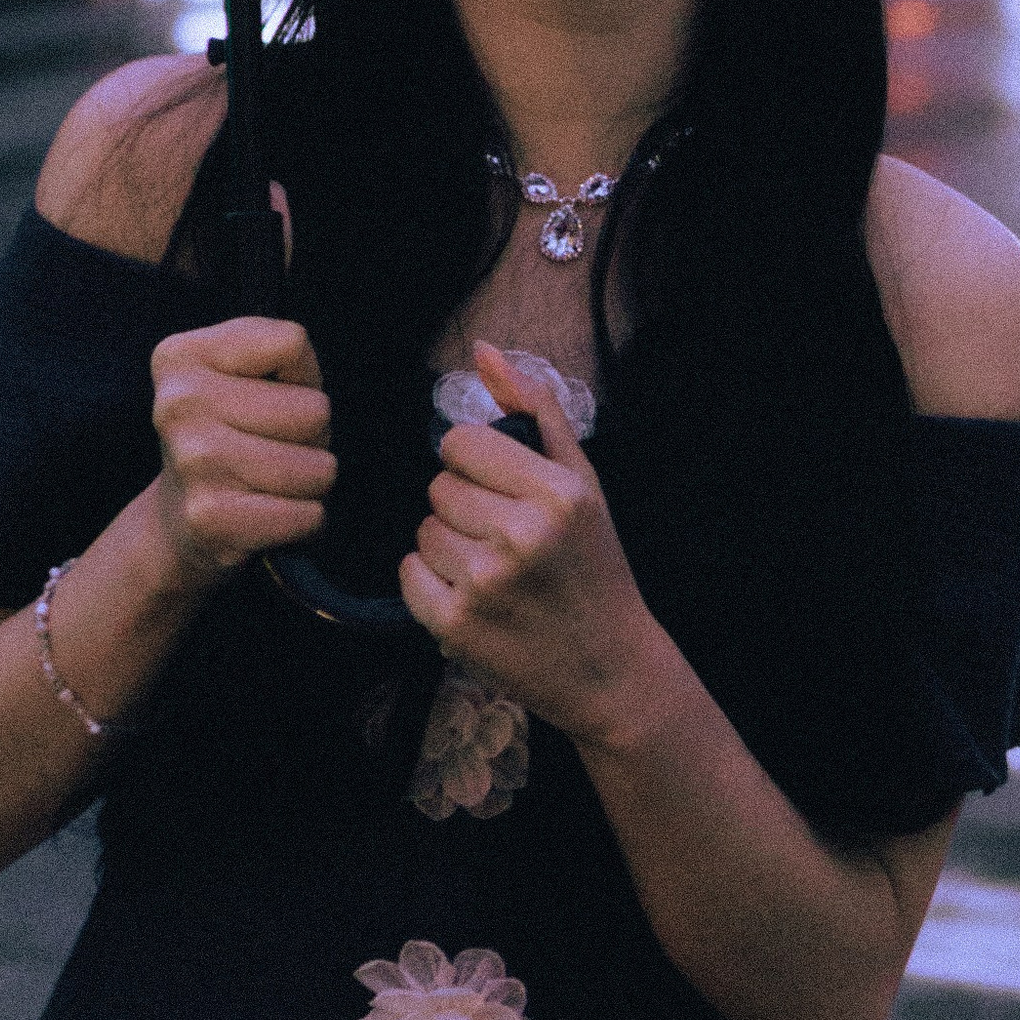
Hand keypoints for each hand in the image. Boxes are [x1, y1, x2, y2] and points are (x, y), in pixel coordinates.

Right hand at [147, 315, 334, 590]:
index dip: (301, 376)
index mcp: (181, 356)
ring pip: (319, 468)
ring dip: (310, 482)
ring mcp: (191, 461)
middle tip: (271, 448)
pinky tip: (268, 515)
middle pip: (315, 411)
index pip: (292, 343)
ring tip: (270, 481)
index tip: (268, 397)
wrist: (178, 520)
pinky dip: (305, 521)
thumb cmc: (234, 432)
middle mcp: (178, 404)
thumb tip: (314, 410)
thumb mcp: (249, 372)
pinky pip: (309, 515)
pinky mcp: (209, 517)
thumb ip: (287, 355)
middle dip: (311, 436)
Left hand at [402, 338, 669, 741]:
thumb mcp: (583, 481)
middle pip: (438, 487)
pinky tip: (470, 594)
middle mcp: (521, 534)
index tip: (503, 492)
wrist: (610, 668)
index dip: (475, 464)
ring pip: (423, 530)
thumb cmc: (595, 565)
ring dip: (448, 545)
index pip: (460, 442)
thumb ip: (534, 408)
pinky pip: (408, 574)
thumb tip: (481, 351)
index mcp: (557, 492)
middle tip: (502, 538)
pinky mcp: (456, 625)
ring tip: (491, 569)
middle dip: (463, 507)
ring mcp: (485, 583)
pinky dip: (429, 582)